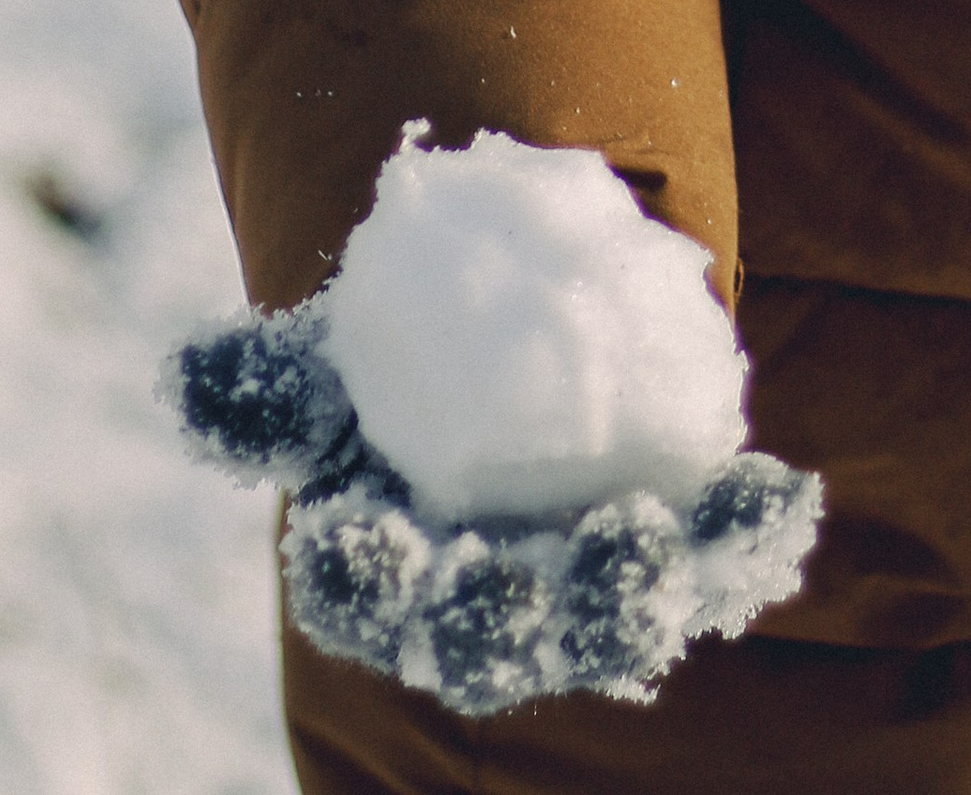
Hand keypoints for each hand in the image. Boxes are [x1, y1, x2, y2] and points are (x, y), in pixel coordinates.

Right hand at [165, 308, 822, 714]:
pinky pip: (717, 563)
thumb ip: (270, 381)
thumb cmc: (402, 359)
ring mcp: (589, 598)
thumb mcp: (335, 362)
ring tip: (642, 539)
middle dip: (498, 624)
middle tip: (508, 573)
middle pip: (488, 642)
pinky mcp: (679, 559)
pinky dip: (747, 536)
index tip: (352, 526)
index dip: (356, 572)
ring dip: (628, 596)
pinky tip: (781, 492)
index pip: (363, 595)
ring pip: (608, 625)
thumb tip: (189, 373)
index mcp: (396, 574)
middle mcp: (493, 611)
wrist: (518, 327)